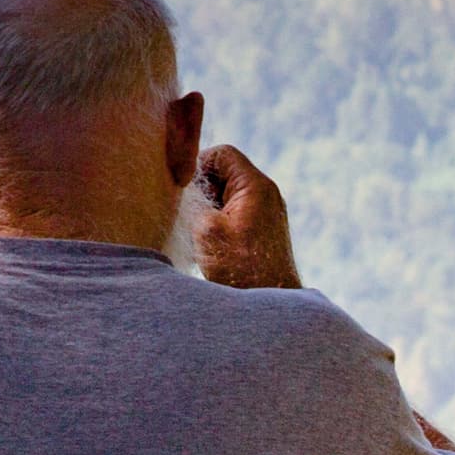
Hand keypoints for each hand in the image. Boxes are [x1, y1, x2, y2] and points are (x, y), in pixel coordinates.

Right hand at [194, 143, 302, 290]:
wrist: (271, 301)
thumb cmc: (240, 267)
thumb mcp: (205, 229)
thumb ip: (194, 201)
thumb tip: (185, 191)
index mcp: (255, 185)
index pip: (223, 154)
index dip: (198, 165)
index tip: (183, 188)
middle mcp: (267, 193)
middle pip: (227, 171)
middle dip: (203, 188)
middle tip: (189, 210)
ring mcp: (269, 211)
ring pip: (230, 193)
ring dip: (211, 206)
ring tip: (199, 230)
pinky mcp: (266, 229)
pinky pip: (238, 211)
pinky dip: (221, 220)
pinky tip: (212, 243)